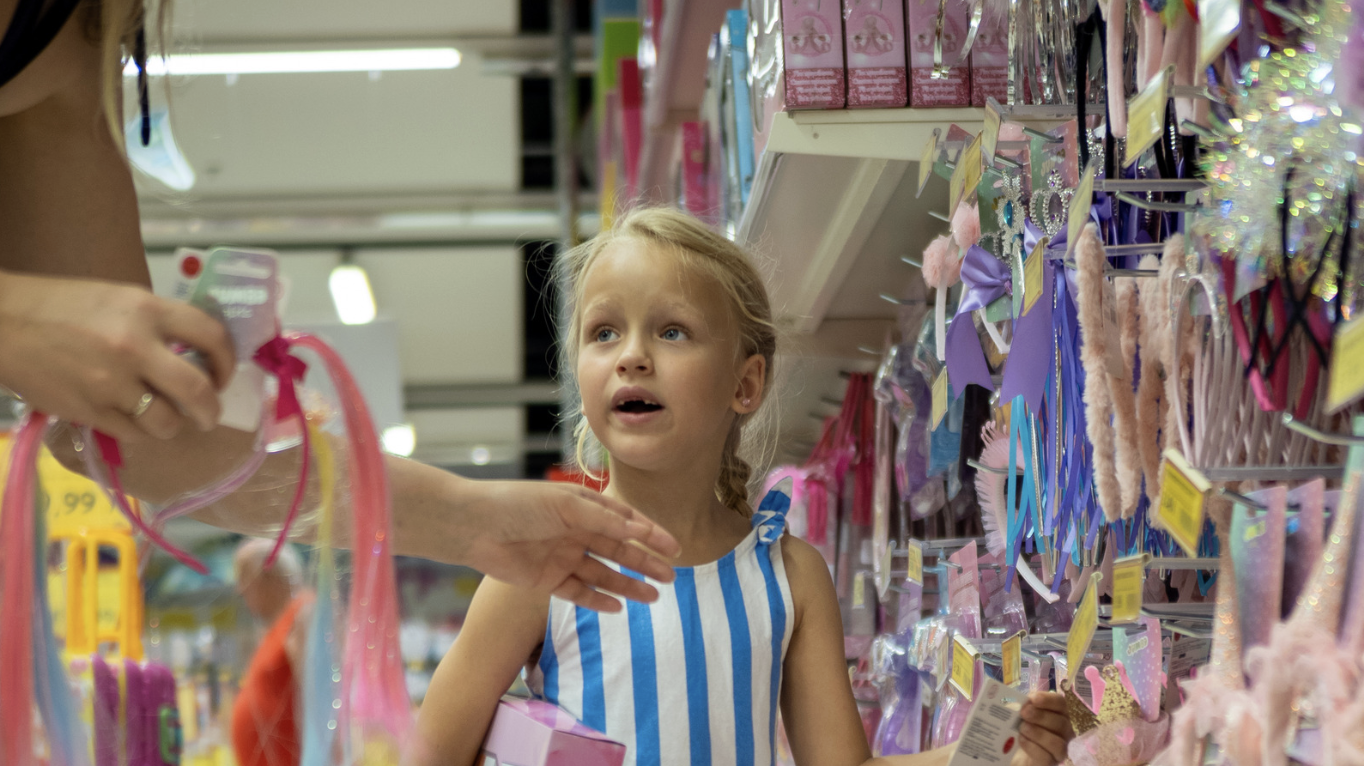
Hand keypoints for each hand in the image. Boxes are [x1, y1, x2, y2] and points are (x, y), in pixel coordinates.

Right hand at [0, 272, 234, 440]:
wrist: (2, 322)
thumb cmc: (61, 306)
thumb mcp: (119, 298)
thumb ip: (158, 322)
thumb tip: (196, 352)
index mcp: (147, 310)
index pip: (212, 335)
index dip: (227, 360)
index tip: (223, 373)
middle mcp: (135, 346)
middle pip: (197, 391)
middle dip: (211, 410)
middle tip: (210, 415)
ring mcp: (111, 382)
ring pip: (166, 421)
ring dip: (172, 425)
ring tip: (165, 419)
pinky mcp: (88, 410)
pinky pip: (131, 433)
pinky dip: (137, 430)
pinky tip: (130, 419)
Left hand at [457, 480, 680, 612]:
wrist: (473, 526)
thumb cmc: (517, 505)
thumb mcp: (565, 506)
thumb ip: (602, 520)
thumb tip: (639, 529)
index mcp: (582, 506)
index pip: (625, 521)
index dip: (650, 534)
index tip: (674, 548)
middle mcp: (575, 531)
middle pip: (619, 550)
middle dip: (645, 563)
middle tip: (671, 577)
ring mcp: (563, 556)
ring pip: (603, 574)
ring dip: (628, 585)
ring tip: (654, 597)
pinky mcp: (547, 580)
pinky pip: (579, 592)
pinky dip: (598, 600)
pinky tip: (618, 607)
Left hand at [1013, 692, 1073, 765]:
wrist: (1013, 751)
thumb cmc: (1020, 727)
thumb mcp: (1020, 714)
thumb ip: (1022, 706)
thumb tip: (1017, 700)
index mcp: (1058, 714)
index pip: (1060, 703)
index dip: (1048, 700)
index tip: (1033, 698)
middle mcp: (1064, 731)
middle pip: (1061, 723)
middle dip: (1041, 716)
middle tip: (1024, 713)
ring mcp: (1060, 749)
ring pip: (1057, 743)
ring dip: (1038, 733)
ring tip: (1022, 728)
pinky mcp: (1050, 762)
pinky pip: (1046, 757)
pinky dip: (1032, 747)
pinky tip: (1021, 740)